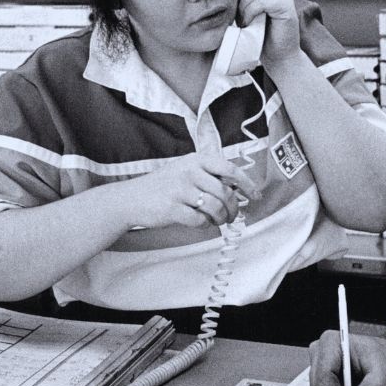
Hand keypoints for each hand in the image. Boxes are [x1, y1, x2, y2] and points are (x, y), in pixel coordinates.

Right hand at [122, 153, 258, 229]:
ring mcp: (180, 190)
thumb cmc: (162, 186)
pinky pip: (200, 221)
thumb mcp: (185, 170)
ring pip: (215, 207)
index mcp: (195, 160)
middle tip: (233, 216)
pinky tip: (200, 222)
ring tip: (217, 220)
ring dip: (221, 218)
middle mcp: (189, 171)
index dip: (246, 183)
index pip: (229, 168)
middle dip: (234, 208)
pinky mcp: (172, 208)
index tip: (255, 195)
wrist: (131, 198)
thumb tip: (238, 189)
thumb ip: (208, 175)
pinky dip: (204, 225)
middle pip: (225, 192)